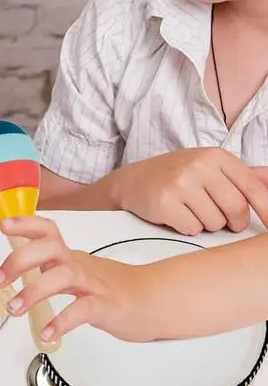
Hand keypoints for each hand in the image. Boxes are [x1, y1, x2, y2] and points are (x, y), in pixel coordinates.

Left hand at [0, 216, 156, 342]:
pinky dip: (61, 321)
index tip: (2, 225)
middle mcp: (78, 264)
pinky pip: (82, 310)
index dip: (25, 223)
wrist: (150, 301)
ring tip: (12, 309)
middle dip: (19, 259)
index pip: (47, 230)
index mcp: (68, 255)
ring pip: (62, 277)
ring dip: (33, 291)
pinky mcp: (105, 306)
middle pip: (49, 248)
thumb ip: (48, 265)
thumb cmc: (107, 286)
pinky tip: (46, 334)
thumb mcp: (74, 269)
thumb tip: (14, 265)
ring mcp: (93, 284)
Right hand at [107, 148, 267, 234]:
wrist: (132, 182)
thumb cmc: (176, 176)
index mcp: (215, 156)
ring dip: (206, 224)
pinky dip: (187, 228)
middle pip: (237, 209)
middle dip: (232, 222)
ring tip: (191, 210)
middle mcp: (199, 165)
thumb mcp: (210, 167)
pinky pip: (193, 228)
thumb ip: (245, 175)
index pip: (253, 188)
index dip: (267, 211)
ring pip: (215, 222)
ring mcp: (181, 182)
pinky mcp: (166, 202)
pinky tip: (177, 215)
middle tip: (219, 218)